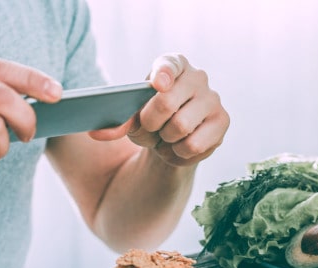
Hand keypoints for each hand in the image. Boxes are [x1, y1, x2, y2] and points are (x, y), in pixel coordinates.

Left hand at [90, 54, 229, 165]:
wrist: (173, 138)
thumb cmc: (151, 120)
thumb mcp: (131, 118)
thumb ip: (116, 122)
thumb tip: (96, 133)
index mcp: (173, 65)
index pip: (169, 64)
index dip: (163, 74)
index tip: (158, 84)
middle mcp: (197, 77)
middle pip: (166, 103)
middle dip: (150, 123)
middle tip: (150, 128)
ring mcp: (213, 98)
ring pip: (180, 127)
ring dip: (164, 140)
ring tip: (165, 138)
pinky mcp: (222, 121)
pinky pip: (193, 145)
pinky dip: (178, 153)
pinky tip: (178, 148)